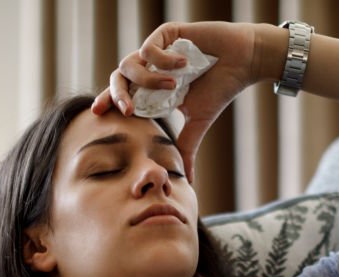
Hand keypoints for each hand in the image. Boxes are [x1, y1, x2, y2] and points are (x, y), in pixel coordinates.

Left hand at [91, 21, 263, 182]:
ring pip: (129, 63)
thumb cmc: (220, 89)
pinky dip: (163, 61)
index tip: (97, 114)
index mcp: (152, 89)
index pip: (123, 95)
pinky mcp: (166, 34)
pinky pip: (149, 49)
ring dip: (148, 80)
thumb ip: (186, 147)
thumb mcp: (198, 123)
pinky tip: (185, 65)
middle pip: (117, 78)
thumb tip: (190, 180)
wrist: (242, 62)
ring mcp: (157, 50)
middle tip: (127, 111)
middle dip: (117, 95)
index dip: (108, 102)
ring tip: (173, 86)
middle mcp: (150, 68)